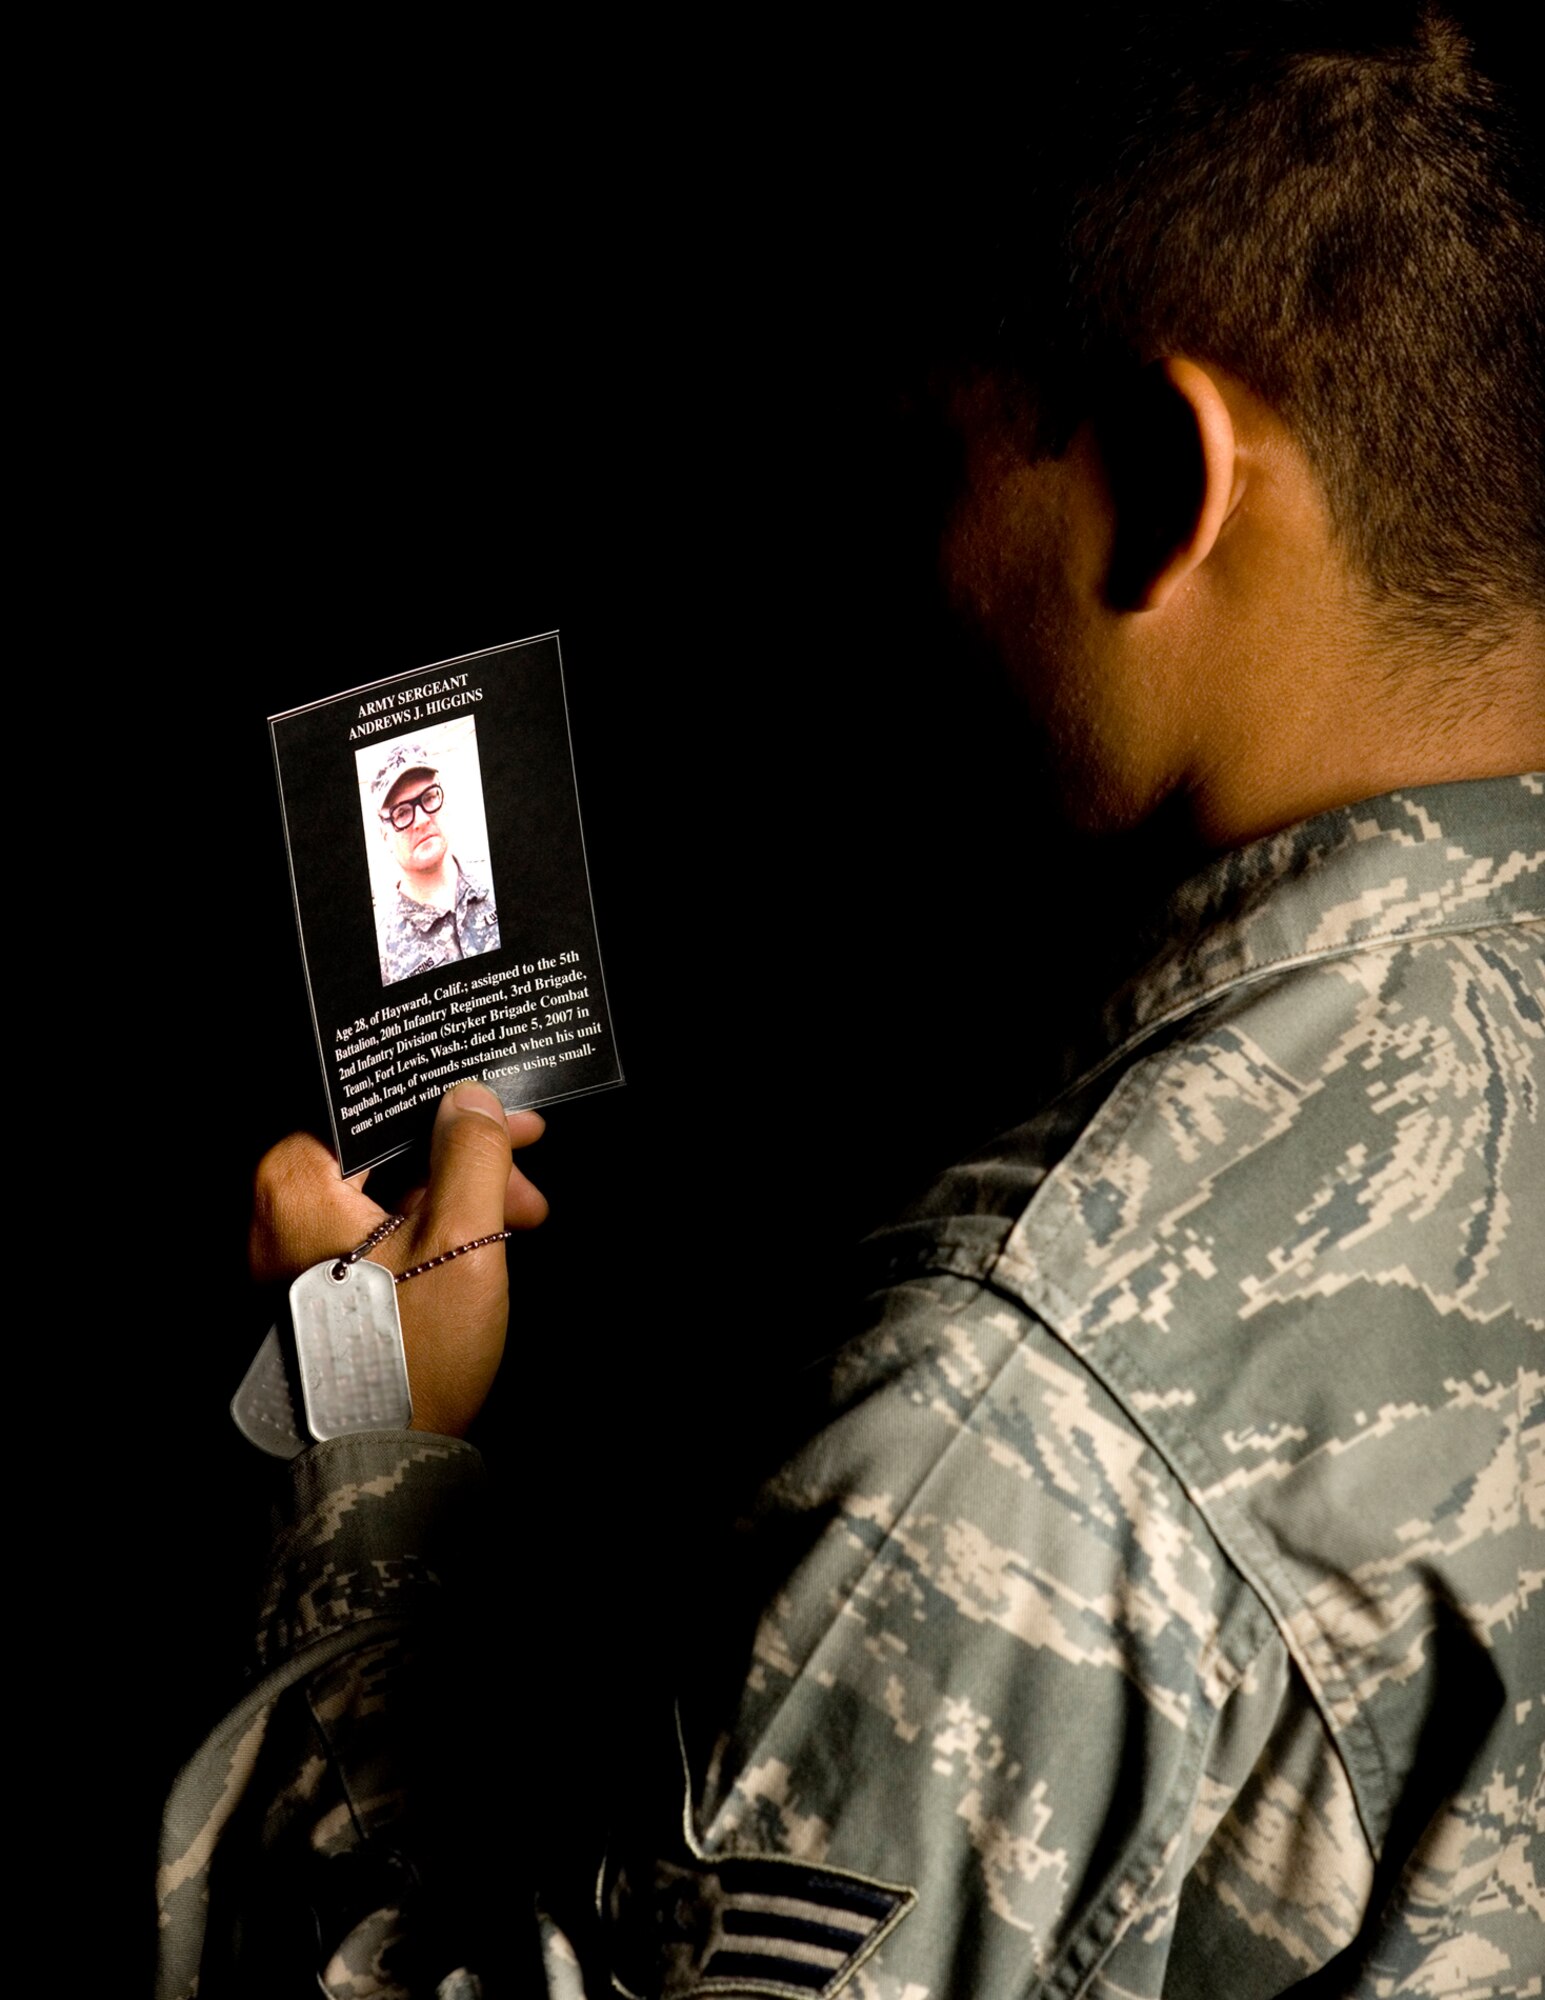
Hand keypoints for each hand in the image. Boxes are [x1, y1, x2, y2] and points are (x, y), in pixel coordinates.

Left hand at [250, 1081, 547, 1436]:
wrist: (371, 1461)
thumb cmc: (406, 1355)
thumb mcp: (461, 1242)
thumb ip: (470, 1157)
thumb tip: (472, 1100)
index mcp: (296, 1182)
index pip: (375, 1109)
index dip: (450, 1105)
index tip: (503, 1114)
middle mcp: (279, 1211)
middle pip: (385, 1153)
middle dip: (465, 1160)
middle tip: (523, 1179)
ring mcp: (292, 1254)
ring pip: (388, 1194)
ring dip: (456, 1198)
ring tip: (517, 1220)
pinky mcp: (313, 1289)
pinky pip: (377, 1234)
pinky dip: (429, 1233)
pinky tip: (479, 1249)